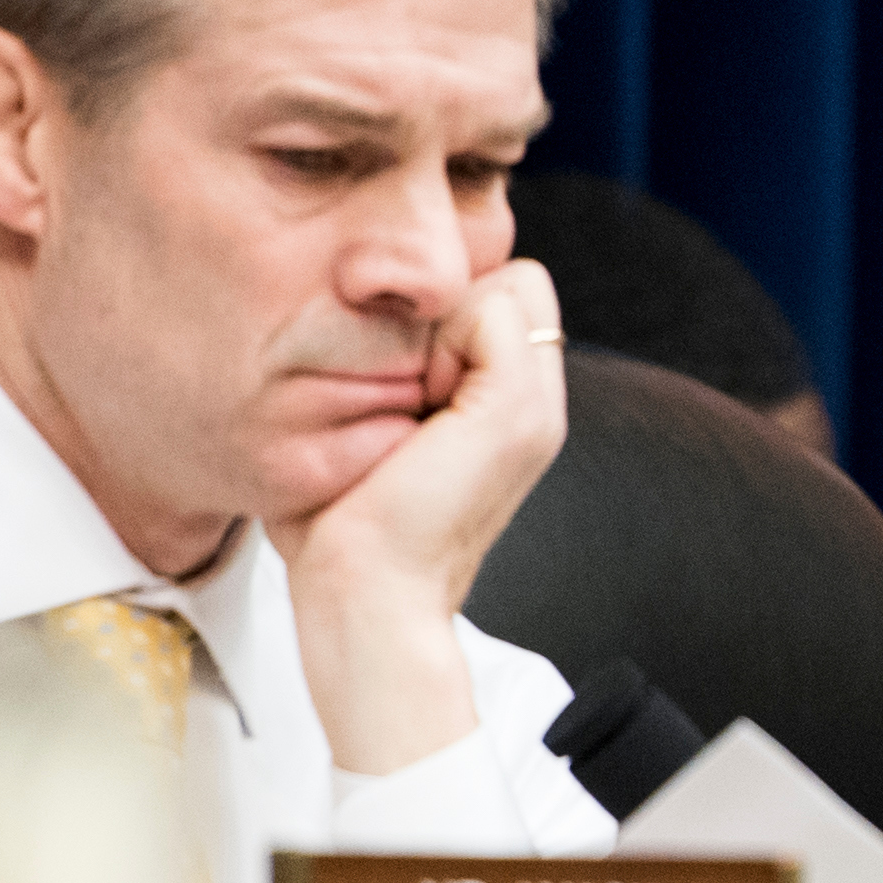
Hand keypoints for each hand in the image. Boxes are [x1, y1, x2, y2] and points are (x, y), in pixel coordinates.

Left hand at [267, 260, 567, 774]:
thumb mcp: (371, 430)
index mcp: (509, 407)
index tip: (402, 391)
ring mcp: (537, 405)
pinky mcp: (516, 407)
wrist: (367, 602)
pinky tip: (417, 410)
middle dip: (447, 314)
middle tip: (407, 395)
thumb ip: (393, 369)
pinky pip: (491, 306)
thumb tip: (368, 313)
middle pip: (509, 280)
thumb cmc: (345, 530)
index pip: (501, 294)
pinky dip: (441, 340)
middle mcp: (538, 402)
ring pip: (501, 285)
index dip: (445, 317)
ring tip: (409, 407)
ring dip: (439, 329)